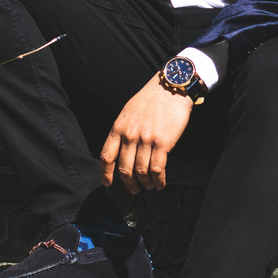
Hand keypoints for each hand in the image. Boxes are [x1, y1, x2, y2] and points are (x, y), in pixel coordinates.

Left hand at [101, 74, 192, 192]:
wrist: (171, 88)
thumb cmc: (151, 99)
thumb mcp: (128, 112)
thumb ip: (123, 130)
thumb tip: (121, 150)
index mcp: (118, 127)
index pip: (107, 156)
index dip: (106, 173)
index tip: (108, 183)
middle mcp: (130, 135)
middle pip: (124, 169)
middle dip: (129, 184)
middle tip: (134, 190)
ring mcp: (146, 140)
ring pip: (141, 172)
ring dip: (146, 184)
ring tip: (150, 186)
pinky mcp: (162, 143)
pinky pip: (157, 169)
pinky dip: (158, 180)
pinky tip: (160, 183)